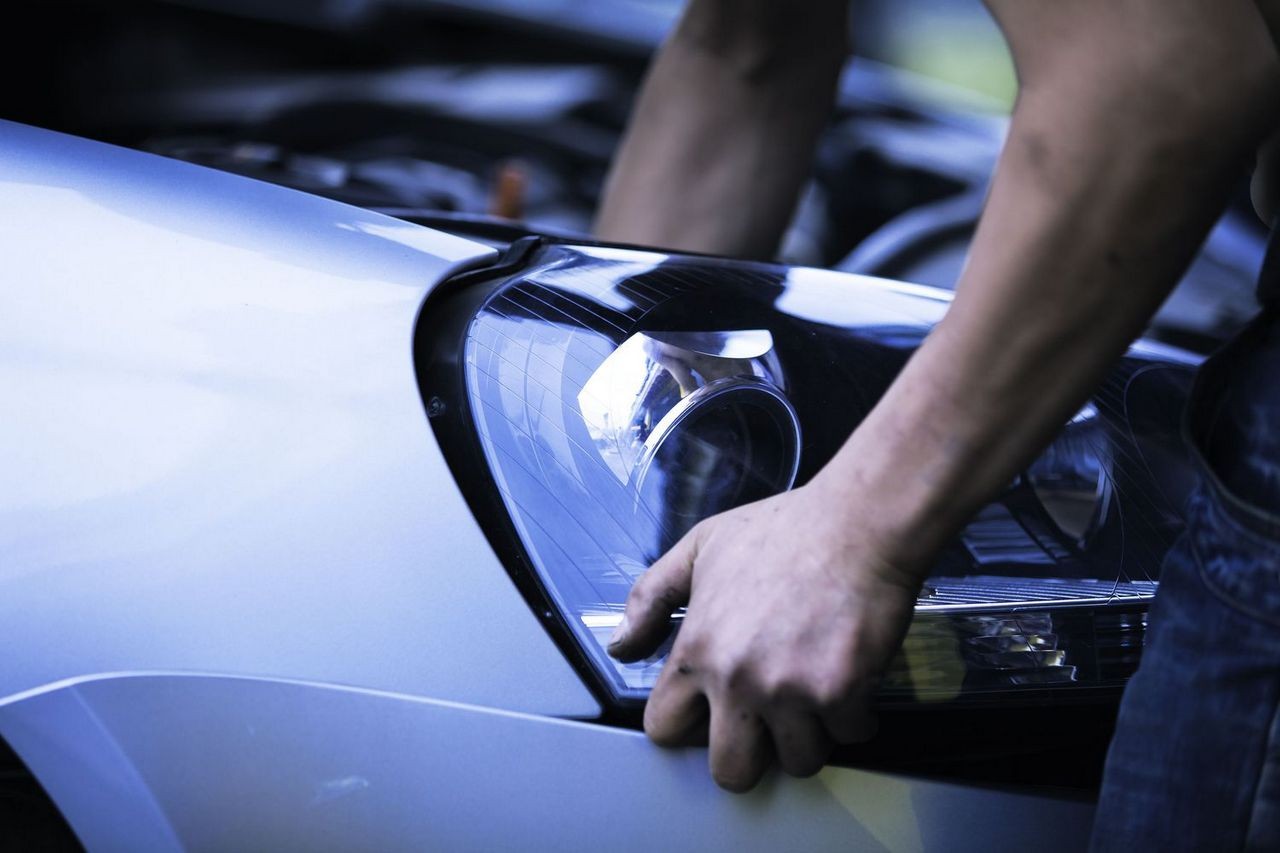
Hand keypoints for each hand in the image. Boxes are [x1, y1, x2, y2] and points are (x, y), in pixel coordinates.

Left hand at [607, 481, 922, 791]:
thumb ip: (650, 598)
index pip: (665, 731)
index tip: (714, 715)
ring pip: (798, 762)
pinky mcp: (842, 692)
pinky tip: (851, 681)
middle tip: (768, 726)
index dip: (691, 728)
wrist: (858, 521)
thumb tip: (620, 646)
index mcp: (697, 650)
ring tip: (813, 698)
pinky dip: (856, 716)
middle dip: (751, 756)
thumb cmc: (784, 530)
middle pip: (731, 773)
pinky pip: (849, 736)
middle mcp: (737, 680)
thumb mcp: (699, 548)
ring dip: (809, 736)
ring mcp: (790, 691)